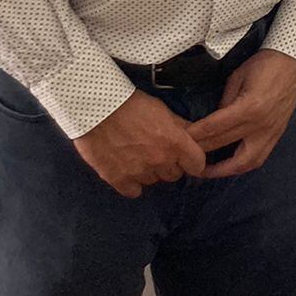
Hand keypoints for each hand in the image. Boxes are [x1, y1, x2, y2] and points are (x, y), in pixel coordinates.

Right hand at [72, 91, 208, 197]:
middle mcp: (160, 160)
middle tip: (155, 151)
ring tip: (137, 156)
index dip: (192, 161)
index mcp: (175, 143)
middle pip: (174, 175)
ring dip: (149, 172)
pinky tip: (126, 169)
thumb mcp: (162, 110)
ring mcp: (139, 172)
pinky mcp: (118, 179)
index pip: (197, 165)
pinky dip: (131, 183)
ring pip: (153, 181)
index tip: (186, 158)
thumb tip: (196, 134)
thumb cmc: (132, 104)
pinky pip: (134, 191)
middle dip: (169, 164)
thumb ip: (180, 126)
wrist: (97, 108)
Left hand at [185, 50, 295, 177]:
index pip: (216, 127)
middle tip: (185, 156)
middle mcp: (261, 125)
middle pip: (225, 145)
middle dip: (202, 152)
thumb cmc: (266, 64)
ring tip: (207, 171)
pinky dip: (242, 165)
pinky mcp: (277, 134)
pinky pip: (259, 158)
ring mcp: (271, 132)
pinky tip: (230, 166)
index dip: (196, 134)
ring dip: (225, 170)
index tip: (180, 140)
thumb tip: (215, 120)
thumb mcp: (238, 77)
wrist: (294, 62)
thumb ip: (225, 101)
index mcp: (250, 108)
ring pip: (246, 162)